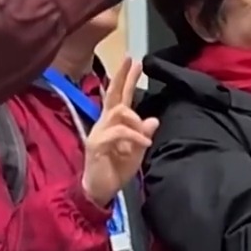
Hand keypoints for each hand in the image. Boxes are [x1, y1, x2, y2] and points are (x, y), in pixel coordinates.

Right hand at [82, 57, 160, 207]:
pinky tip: (144, 144)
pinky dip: (134, 136)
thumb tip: (153, 120)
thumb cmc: (116, 170)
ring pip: (119, 112)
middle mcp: (104, 123)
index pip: (120, 96)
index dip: (126, 79)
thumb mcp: (136, 152)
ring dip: (135, 121)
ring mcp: (99, 132)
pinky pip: (118, 132)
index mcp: (113, 123)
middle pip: (113, 95)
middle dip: (123, 77)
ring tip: (144, 137)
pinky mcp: (97, 144)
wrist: (100, 191)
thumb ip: (143, 135)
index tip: (134, 61)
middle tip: (132, 60)